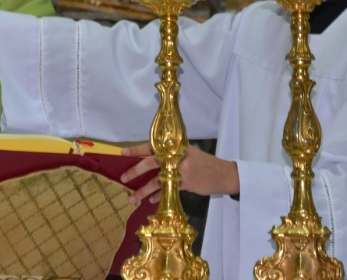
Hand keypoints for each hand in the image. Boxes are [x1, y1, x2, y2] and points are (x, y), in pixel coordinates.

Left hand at [120, 143, 239, 204]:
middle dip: (136, 171)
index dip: (137, 149)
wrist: (224, 173)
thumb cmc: (203, 163)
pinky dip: (158, 197)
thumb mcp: (188, 153)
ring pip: (157, 181)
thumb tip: (149, 161)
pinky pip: (168, 191)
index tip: (122, 152)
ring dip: (143, 190)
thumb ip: (170, 156)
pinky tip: (150, 201)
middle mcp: (176, 158)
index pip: (152, 146)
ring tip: (132, 199)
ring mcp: (182, 171)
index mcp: (175, 148)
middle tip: (123, 177)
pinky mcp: (187, 184)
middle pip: (151, 163)